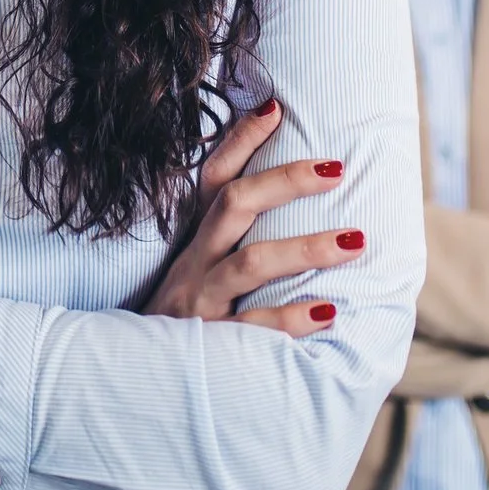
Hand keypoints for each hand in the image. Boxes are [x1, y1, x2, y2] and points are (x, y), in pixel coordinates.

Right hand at [140, 99, 361, 336]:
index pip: (214, 179)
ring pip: (250, 263)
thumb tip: (282, 204)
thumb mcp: (197, 272)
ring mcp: (201, 302)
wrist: (133, 382)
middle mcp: (195, 264)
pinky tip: (328, 313)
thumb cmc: (184, 320)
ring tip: (355, 241)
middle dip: (286, 181)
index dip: (241, 141)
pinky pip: (253, 328)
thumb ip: (230, 241)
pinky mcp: (210, 344)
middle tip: (337, 169)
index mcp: (195, 242)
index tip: (276, 107)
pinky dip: (291, 318)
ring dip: (306, 248)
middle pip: (234, 205)